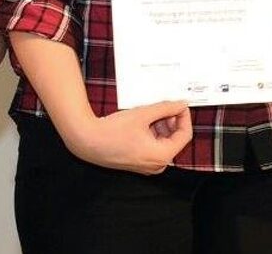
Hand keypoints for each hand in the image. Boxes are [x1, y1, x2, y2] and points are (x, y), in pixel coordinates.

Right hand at [58, 101, 192, 174]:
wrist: (88, 141)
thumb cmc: (113, 131)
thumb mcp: (143, 114)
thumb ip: (165, 108)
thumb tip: (180, 105)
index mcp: (162, 156)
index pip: (184, 135)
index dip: (184, 117)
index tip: (179, 105)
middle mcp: (157, 165)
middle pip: (174, 140)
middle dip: (170, 121)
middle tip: (163, 106)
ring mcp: (147, 167)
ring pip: (162, 143)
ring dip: (160, 127)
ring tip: (148, 113)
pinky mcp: (138, 164)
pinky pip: (152, 148)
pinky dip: (151, 135)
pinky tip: (141, 122)